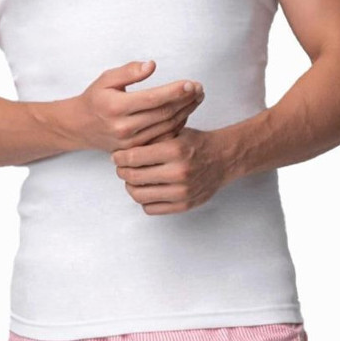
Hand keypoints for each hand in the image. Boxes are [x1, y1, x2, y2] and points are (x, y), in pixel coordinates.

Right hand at [71, 60, 203, 152]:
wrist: (80, 127)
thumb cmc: (96, 98)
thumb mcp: (106, 79)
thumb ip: (129, 71)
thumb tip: (152, 65)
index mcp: (116, 107)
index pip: (152, 98)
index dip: (174, 91)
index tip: (191, 83)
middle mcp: (124, 127)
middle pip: (163, 114)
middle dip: (185, 100)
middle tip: (200, 88)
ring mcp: (131, 142)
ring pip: (166, 127)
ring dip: (186, 112)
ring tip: (198, 98)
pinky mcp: (136, 150)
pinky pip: (163, 138)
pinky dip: (178, 125)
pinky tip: (186, 112)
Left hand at [111, 127, 226, 214]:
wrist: (223, 158)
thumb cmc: (196, 143)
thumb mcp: (174, 131)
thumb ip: (151, 139)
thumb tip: (122, 148)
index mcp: (174, 149)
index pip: (134, 157)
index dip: (119, 157)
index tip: (116, 156)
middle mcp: (178, 172)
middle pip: (134, 178)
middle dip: (122, 172)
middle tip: (120, 167)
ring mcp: (182, 191)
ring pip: (140, 196)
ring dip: (130, 187)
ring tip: (132, 179)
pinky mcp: (184, 205)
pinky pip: (151, 208)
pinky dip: (144, 200)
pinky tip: (146, 189)